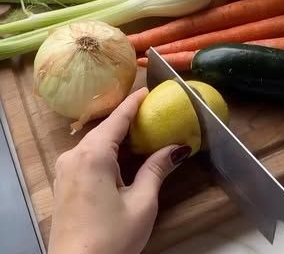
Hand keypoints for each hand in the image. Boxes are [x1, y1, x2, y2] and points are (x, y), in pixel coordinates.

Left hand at [49, 88, 190, 253]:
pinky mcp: (63, 184)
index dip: (133, 102)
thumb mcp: (142, 203)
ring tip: (140, 133)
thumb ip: (157, 169)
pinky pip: (86, 156)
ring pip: (94, 143)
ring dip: (116, 136)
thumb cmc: (111, 240)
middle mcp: (74, 155)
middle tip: (150, 112)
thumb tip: (177, 147)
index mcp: (93, 154)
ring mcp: (65, 170)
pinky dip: (105, 151)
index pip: (117, 118)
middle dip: (126, 119)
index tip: (148, 89)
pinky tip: (121, 157)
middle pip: (104, 128)